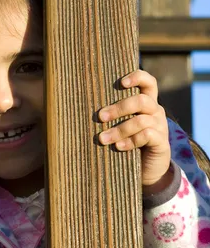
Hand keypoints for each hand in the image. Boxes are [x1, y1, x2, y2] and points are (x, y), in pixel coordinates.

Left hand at [98, 69, 171, 192]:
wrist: (147, 169)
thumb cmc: (128, 143)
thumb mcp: (120, 126)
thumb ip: (112, 116)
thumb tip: (85, 109)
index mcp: (147, 102)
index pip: (148, 81)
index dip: (137, 77)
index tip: (121, 83)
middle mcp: (156, 111)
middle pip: (141, 100)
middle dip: (118, 108)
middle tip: (100, 117)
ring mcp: (160, 126)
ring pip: (141, 120)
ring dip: (119, 129)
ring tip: (102, 139)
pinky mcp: (161, 142)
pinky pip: (146, 136)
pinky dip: (130, 141)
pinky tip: (118, 147)